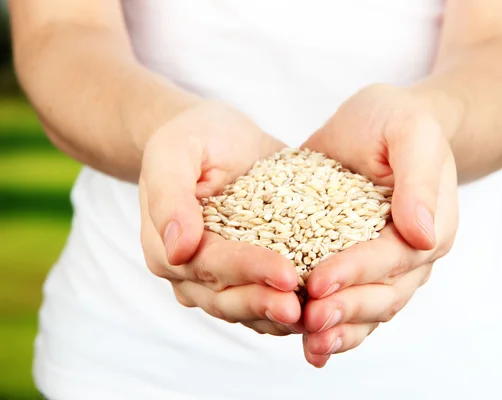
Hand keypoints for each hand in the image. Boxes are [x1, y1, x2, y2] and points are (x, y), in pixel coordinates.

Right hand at [139, 100, 301, 334]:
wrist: (215, 137)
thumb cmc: (194, 137)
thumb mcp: (175, 150)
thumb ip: (169, 195)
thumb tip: (178, 249)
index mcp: (167, 246)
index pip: (209, 265)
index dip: (248, 271)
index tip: (287, 274)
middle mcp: (189, 271)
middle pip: (227, 297)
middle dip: (266, 304)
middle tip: (304, 309)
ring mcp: (218, 277)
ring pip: (247, 308)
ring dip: (280, 316)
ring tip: (317, 316)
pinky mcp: (246, 274)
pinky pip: (265, 299)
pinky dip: (290, 308)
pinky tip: (321, 308)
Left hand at [300, 84, 458, 365]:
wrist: (383, 122)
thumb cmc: (397, 121)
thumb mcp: (411, 131)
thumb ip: (419, 177)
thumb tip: (422, 234)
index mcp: (431, 225)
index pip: (393, 258)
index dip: (357, 272)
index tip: (319, 281)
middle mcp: (413, 254)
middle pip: (384, 294)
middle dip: (346, 310)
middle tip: (309, 321)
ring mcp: (387, 265)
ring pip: (370, 309)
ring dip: (340, 330)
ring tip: (309, 345)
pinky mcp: (359, 264)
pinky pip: (352, 302)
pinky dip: (334, 326)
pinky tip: (308, 346)